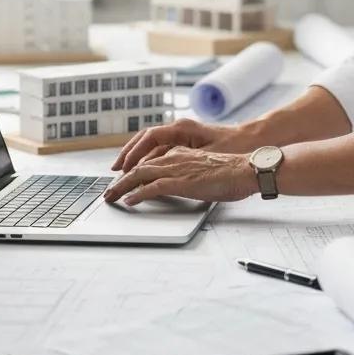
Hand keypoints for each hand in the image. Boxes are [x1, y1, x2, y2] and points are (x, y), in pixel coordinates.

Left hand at [103, 145, 257, 206]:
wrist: (245, 170)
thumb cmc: (230, 172)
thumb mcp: (203, 169)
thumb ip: (188, 173)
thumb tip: (179, 184)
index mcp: (179, 153)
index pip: (148, 161)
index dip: (132, 171)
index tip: (122, 181)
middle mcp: (173, 158)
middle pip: (138, 167)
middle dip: (120, 180)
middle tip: (108, 192)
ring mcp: (176, 169)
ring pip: (140, 175)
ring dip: (122, 187)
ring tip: (111, 197)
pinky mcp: (180, 181)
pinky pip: (152, 187)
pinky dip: (138, 194)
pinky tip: (129, 201)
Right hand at [111, 117, 252, 173]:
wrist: (253, 144)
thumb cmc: (234, 147)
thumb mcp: (207, 156)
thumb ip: (182, 160)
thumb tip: (158, 168)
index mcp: (182, 128)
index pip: (149, 137)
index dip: (132, 152)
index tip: (122, 166)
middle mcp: (180, 129)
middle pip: (145, 140)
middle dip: (128, 155)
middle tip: (115, 171)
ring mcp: (183, 136)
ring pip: (152, 146)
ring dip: (137, 159)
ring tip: (123, 173)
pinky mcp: (187, 145)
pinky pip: (161, 151)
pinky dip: (149, 160)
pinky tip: (143, 172)